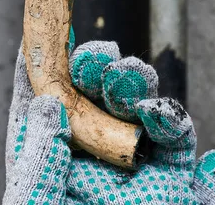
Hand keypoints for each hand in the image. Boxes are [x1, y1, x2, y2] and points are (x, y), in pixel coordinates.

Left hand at [3, 31, 214, 203]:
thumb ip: (40, 166)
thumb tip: (45, 108)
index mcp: (51, 169)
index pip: (41, 112)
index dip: (41, 73)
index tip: (44, 39)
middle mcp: (92, 162)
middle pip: (92, 101)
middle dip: (94, 72)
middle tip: (96, 55)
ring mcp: (134, 166)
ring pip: (134, 108)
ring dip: (132, 84)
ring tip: (128, 77)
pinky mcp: (171, 176)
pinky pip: (174, 137)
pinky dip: (169, 118)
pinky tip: (158, 112)